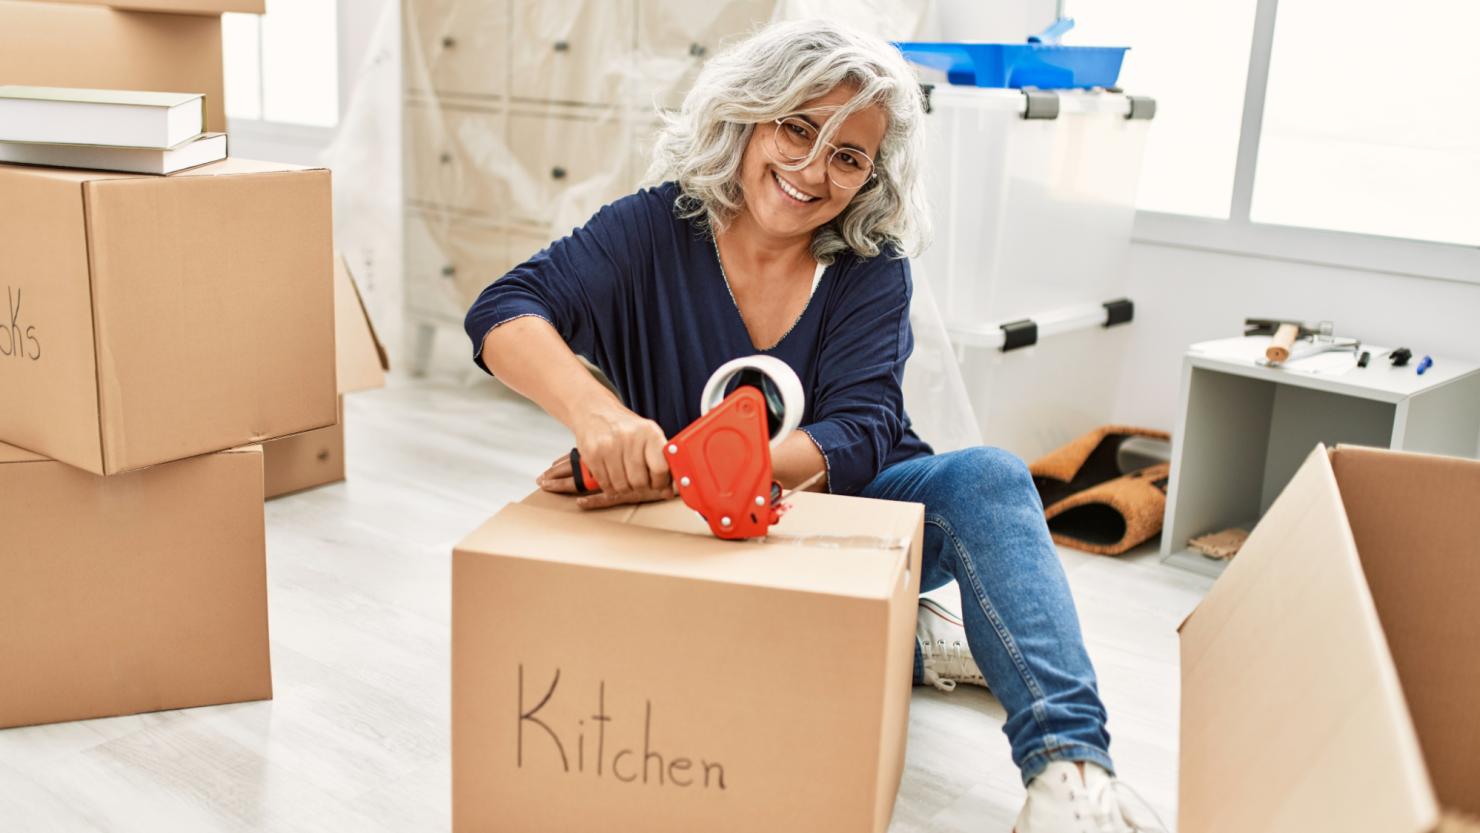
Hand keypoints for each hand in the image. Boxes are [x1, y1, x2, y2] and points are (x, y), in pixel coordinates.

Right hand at [536, 403, 672, 508]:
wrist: (596, 411)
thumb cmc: (626, 429)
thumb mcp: (648, 439)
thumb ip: (661, 464)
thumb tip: (668, 493)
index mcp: (650, 432)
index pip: (661, 468)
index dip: (660, 482)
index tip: (657, 483)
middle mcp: (630, 437)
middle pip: (640, 481)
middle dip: (641, 487)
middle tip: (638, 481)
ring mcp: (609, 445)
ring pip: (622, 486)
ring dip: (625, 488)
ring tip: (625, 478)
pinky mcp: (593, 454)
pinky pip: (605, 484)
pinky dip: (610, 487)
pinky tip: (612, 477)